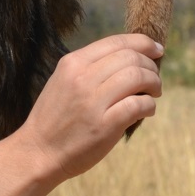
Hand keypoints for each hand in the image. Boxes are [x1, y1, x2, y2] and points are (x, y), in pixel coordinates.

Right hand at [15, 34, 163, 185]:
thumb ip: (91, 67)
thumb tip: (131, 59)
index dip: (143, 42)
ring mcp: (93, 101)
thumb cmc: (55, 118)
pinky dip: (149, 104)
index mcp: (73, 62)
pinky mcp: (104, 125)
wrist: (38, 153)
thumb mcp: (64, 80)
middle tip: (155, 77)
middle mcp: (83, 77)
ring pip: (137, 77)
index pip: (116, 42)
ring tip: (154, 92)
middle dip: (150, 65)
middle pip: (130, 57)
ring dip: (154, 83)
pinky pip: (138, 105)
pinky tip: (148, 109)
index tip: (157, 49)